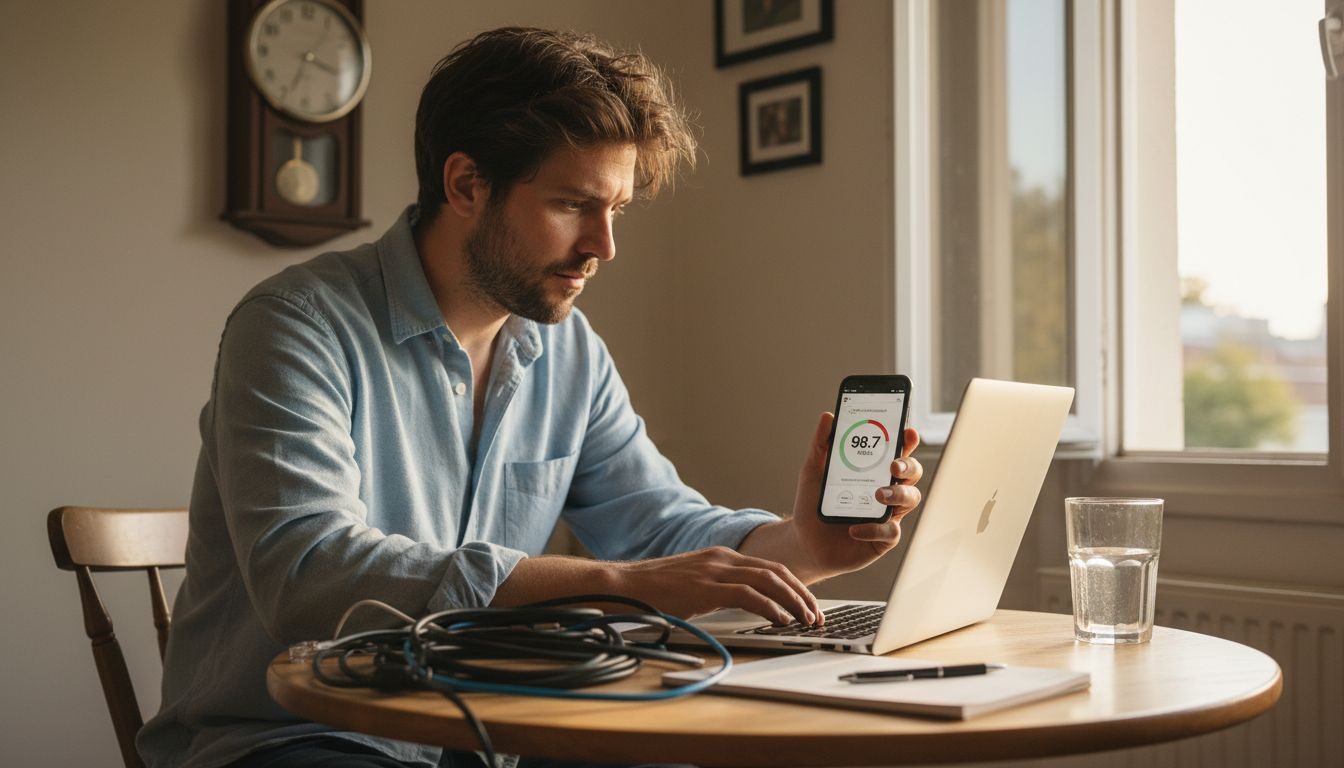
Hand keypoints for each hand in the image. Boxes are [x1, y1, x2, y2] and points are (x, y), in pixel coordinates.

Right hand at [608, 547, 820, 624]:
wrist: (624, 584)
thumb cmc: (657, 590)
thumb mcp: (696, 584)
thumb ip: (721, 589)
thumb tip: (749, 606)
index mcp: (723, 556)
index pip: (771, 567)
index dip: (795, 586)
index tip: (808, 606)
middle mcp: (723, 558)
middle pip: (777, 571)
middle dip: (802, 594)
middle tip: (816, 616)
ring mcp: (714, 570)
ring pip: (768, 580)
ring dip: (793, 602)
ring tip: (805, 620)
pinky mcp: (705, 588)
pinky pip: (747, 595)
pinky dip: (769, 607)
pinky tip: (779, 621)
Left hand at [788, 412, 922, 580]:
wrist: (805, 540)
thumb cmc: (815, 503)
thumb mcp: (813, 471)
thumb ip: (821, 445)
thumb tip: (828, 416)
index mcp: (874, 471)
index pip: (898, 452)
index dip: (908, 442)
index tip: (908, 432)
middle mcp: (887, 490)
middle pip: (912, 473)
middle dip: (908, 465)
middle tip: (894, 464)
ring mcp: (887, 514)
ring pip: (910, 499)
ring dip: (898, 494)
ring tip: (878, 494)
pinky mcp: (882, 539)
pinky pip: (890, 532)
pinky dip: (874, 529)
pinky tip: (854, 528)